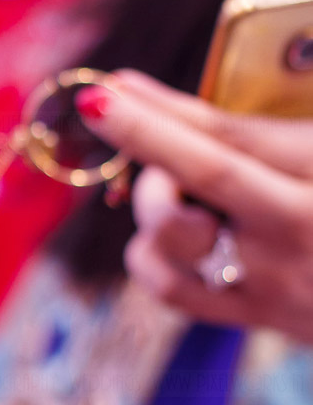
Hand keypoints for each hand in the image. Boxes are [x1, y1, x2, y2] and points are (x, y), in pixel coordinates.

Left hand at [77, 70, 312, 343]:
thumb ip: (281, 128)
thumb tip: (203, 106)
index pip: (230, 140)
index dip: (162, 113)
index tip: (109, 88)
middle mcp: (300, 232)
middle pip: (197, 185)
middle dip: (143, 143)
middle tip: (110, 110)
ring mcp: (277, 282)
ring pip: (173, 243)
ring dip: (152, 202)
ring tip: (167, 179)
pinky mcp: (263, 316)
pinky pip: (175, 290)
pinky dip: (151, 256)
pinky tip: (159, 232)